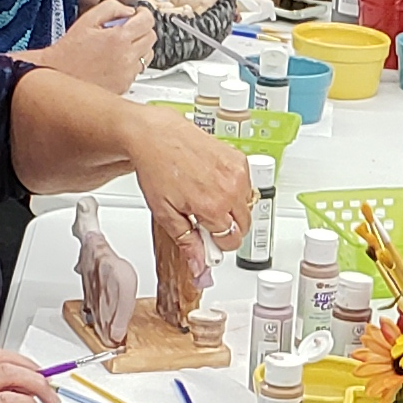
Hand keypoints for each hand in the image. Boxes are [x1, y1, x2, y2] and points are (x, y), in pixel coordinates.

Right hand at [38, 0, 155, 91]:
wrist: (56, 77)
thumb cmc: (67, 52)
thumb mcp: (86, 20)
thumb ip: (111, 8)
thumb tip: (129, 10)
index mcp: (119, 38)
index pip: (148, 21)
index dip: (144, 14)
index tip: (138, 14)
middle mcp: (126, 57)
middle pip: (151, 37)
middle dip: (142, 30)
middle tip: (127, 28)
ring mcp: (127, 74)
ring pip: (148, 55)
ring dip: (139, 47)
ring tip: (120, 46)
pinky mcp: (124, 86)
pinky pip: (137, 71)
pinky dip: (131, 64)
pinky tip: (114, 61)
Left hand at [127, 105, 252, 301]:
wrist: (156, 135)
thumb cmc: (156, 168)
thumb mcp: (165, 213)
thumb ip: (186, 242)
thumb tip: (198, 266)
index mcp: (213, 206)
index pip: (230, 241)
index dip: (217, 243)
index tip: (205, 239)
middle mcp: (230, 189)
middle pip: (244, 226)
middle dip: (226, 228)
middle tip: (203, 219)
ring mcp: (238, 173)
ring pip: (247, 206)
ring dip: (232, 209)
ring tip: (206, 198)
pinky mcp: (239, 159)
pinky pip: (246, 186)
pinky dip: (234, 190)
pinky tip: (213, 183)